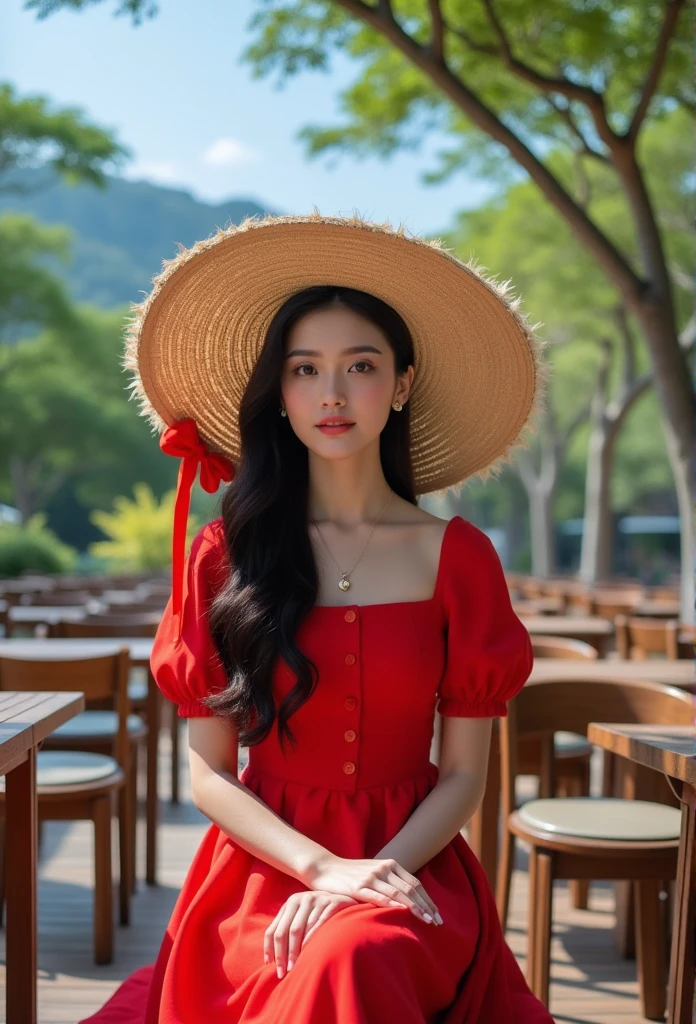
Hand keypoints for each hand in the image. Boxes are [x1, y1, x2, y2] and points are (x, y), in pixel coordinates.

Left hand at [264, 890, 357, 978]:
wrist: (346, 897)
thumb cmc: (320, 913)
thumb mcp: (302, 916)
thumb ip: (288, 929)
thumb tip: (269, 957)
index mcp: (290, 903)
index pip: (274, 929)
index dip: (270, 948)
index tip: (269, 965)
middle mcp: (302, 898)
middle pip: (287, 931)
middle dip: (282, 953)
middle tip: (283, 972)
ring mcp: (317, 898)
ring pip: (301, 928)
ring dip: (296, 950)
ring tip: (295, 967)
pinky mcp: (332, 902)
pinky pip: (319, 922)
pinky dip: (312, 937)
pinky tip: (309, 951)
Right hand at [303, 855, 442, 925]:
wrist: (326, 868)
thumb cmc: (352, 875)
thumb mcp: (375, 874)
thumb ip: (391, 882)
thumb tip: (411, 900)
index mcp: (390, 865)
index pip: (415, 883)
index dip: (428, 899)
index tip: (438, 914)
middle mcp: (383, 868)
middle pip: (411, 889)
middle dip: (426, 906)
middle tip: (437, 922)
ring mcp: (371, 877)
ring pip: (398, 893)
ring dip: (415, 908)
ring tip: (426, 921)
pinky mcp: (358, 887)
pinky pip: (378, 896)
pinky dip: (391, 904)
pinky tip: (402, 913)